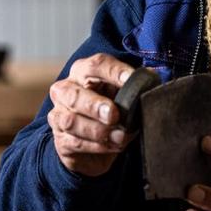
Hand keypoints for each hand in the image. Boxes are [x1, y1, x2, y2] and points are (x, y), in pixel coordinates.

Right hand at [47, 53, 136, 176]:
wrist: (94, 143)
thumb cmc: (110, 111)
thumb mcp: (122, 96)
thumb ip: (133, 89)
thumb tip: (151, 82)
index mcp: (83, 72)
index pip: (96, 65)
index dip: (114, 71)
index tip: (131, 80)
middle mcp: (65, 90)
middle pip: (74, 94)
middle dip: (94, 105)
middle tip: (114, 115)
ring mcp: (58, 115)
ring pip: (71, 121)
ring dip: (97, 130)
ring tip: (120, 136)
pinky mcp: (60, 139)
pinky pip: (75, 142)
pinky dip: (97, 146)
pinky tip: (113, 145)